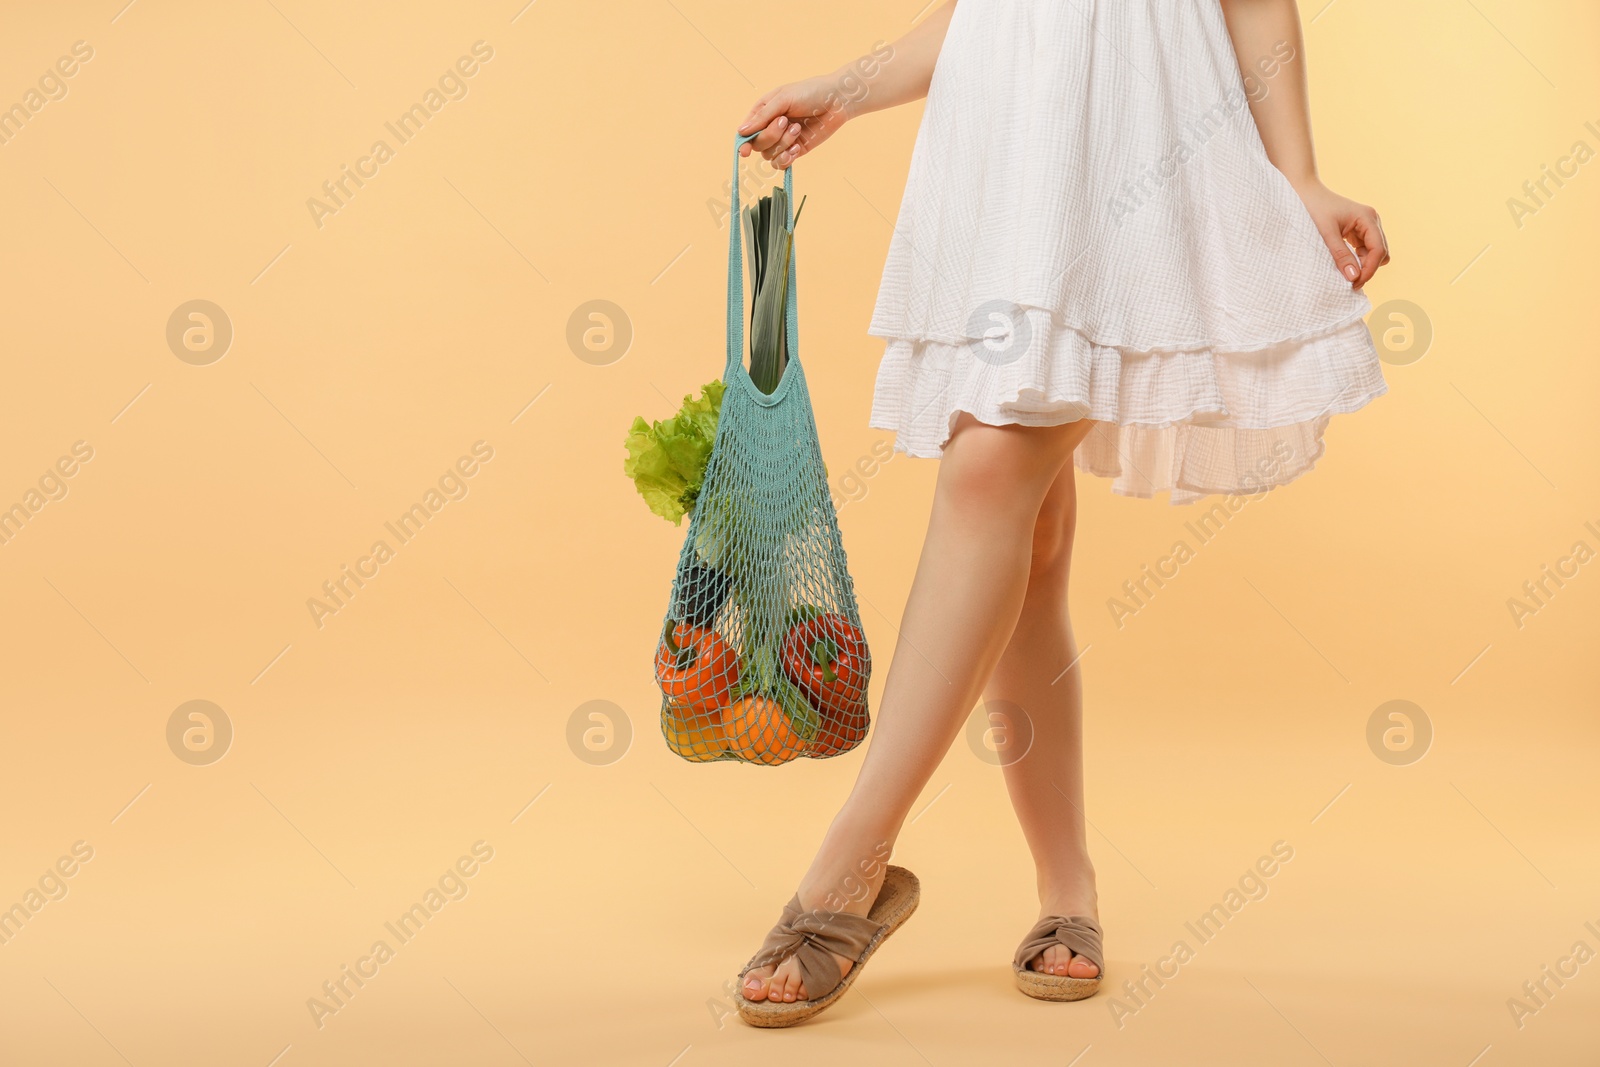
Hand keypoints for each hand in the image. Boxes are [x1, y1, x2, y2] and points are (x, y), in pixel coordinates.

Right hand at [736, 73, 852, 169]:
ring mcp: (783, 140)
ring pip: (769, 155)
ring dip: (783, 144)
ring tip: (798, 129)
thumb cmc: (810, 92)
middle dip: (771, 136)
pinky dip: (787, 158)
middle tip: (786, 121)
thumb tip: (741, 132)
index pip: (746, 131)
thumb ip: (762, 116)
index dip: (744, 143)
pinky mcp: (795, 150)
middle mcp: (770, 127)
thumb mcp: (783, 99)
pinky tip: (797, 147)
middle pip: (757, 144)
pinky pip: (782, 163)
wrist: (837, 100)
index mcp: (763, 112)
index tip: (744, 151)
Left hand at [1291, 179, 1390, 290]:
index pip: (1378, 249)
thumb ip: (1341, 255)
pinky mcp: (1357, 230)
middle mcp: (1371, 220)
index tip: (1354, 284)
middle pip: (1380, 252)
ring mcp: (1366, 225)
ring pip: (1374, 252)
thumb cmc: (1314, 208)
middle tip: (1349, 283)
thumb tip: (1354, 276)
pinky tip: (1344, 265)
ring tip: (1345, 274)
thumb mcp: (1326, 234)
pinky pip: (1364, 249)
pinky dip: (1357, 259)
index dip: (1369, 269)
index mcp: (1368, 218)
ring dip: (1363, 264)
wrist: (1303, 192)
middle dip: (1368, 268)